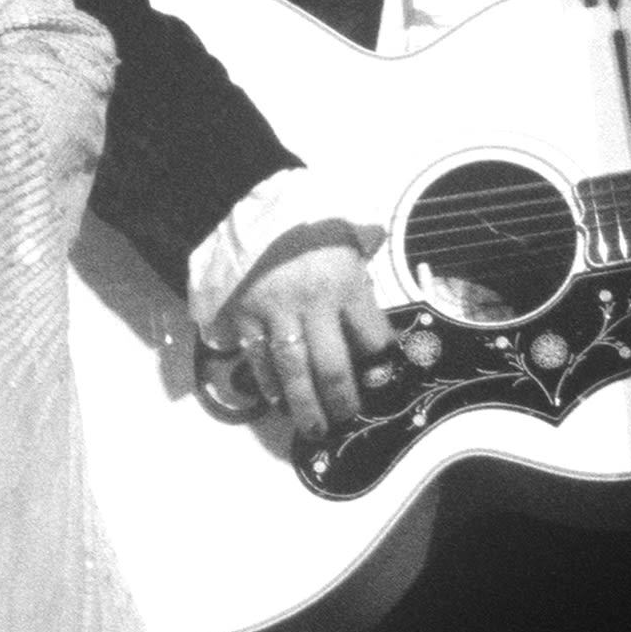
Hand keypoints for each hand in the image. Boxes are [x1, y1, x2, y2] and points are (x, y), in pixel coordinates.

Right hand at [214, 223, 394, 440]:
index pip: (373, 337)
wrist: (256, 203)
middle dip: (342, 400)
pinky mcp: (244, 313)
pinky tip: (277, 400)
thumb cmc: (312, 225)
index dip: (383, 365)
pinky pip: (257, 357)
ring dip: (305, 405)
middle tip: (348, 420)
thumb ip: (360, 286)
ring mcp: (275, 311)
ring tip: (315, 428)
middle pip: (331, 366)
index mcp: (346, 283)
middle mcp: (312, 303)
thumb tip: (377, 329)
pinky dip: (268, 383)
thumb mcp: (349, 244)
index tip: (386, 384)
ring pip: (292, 370)